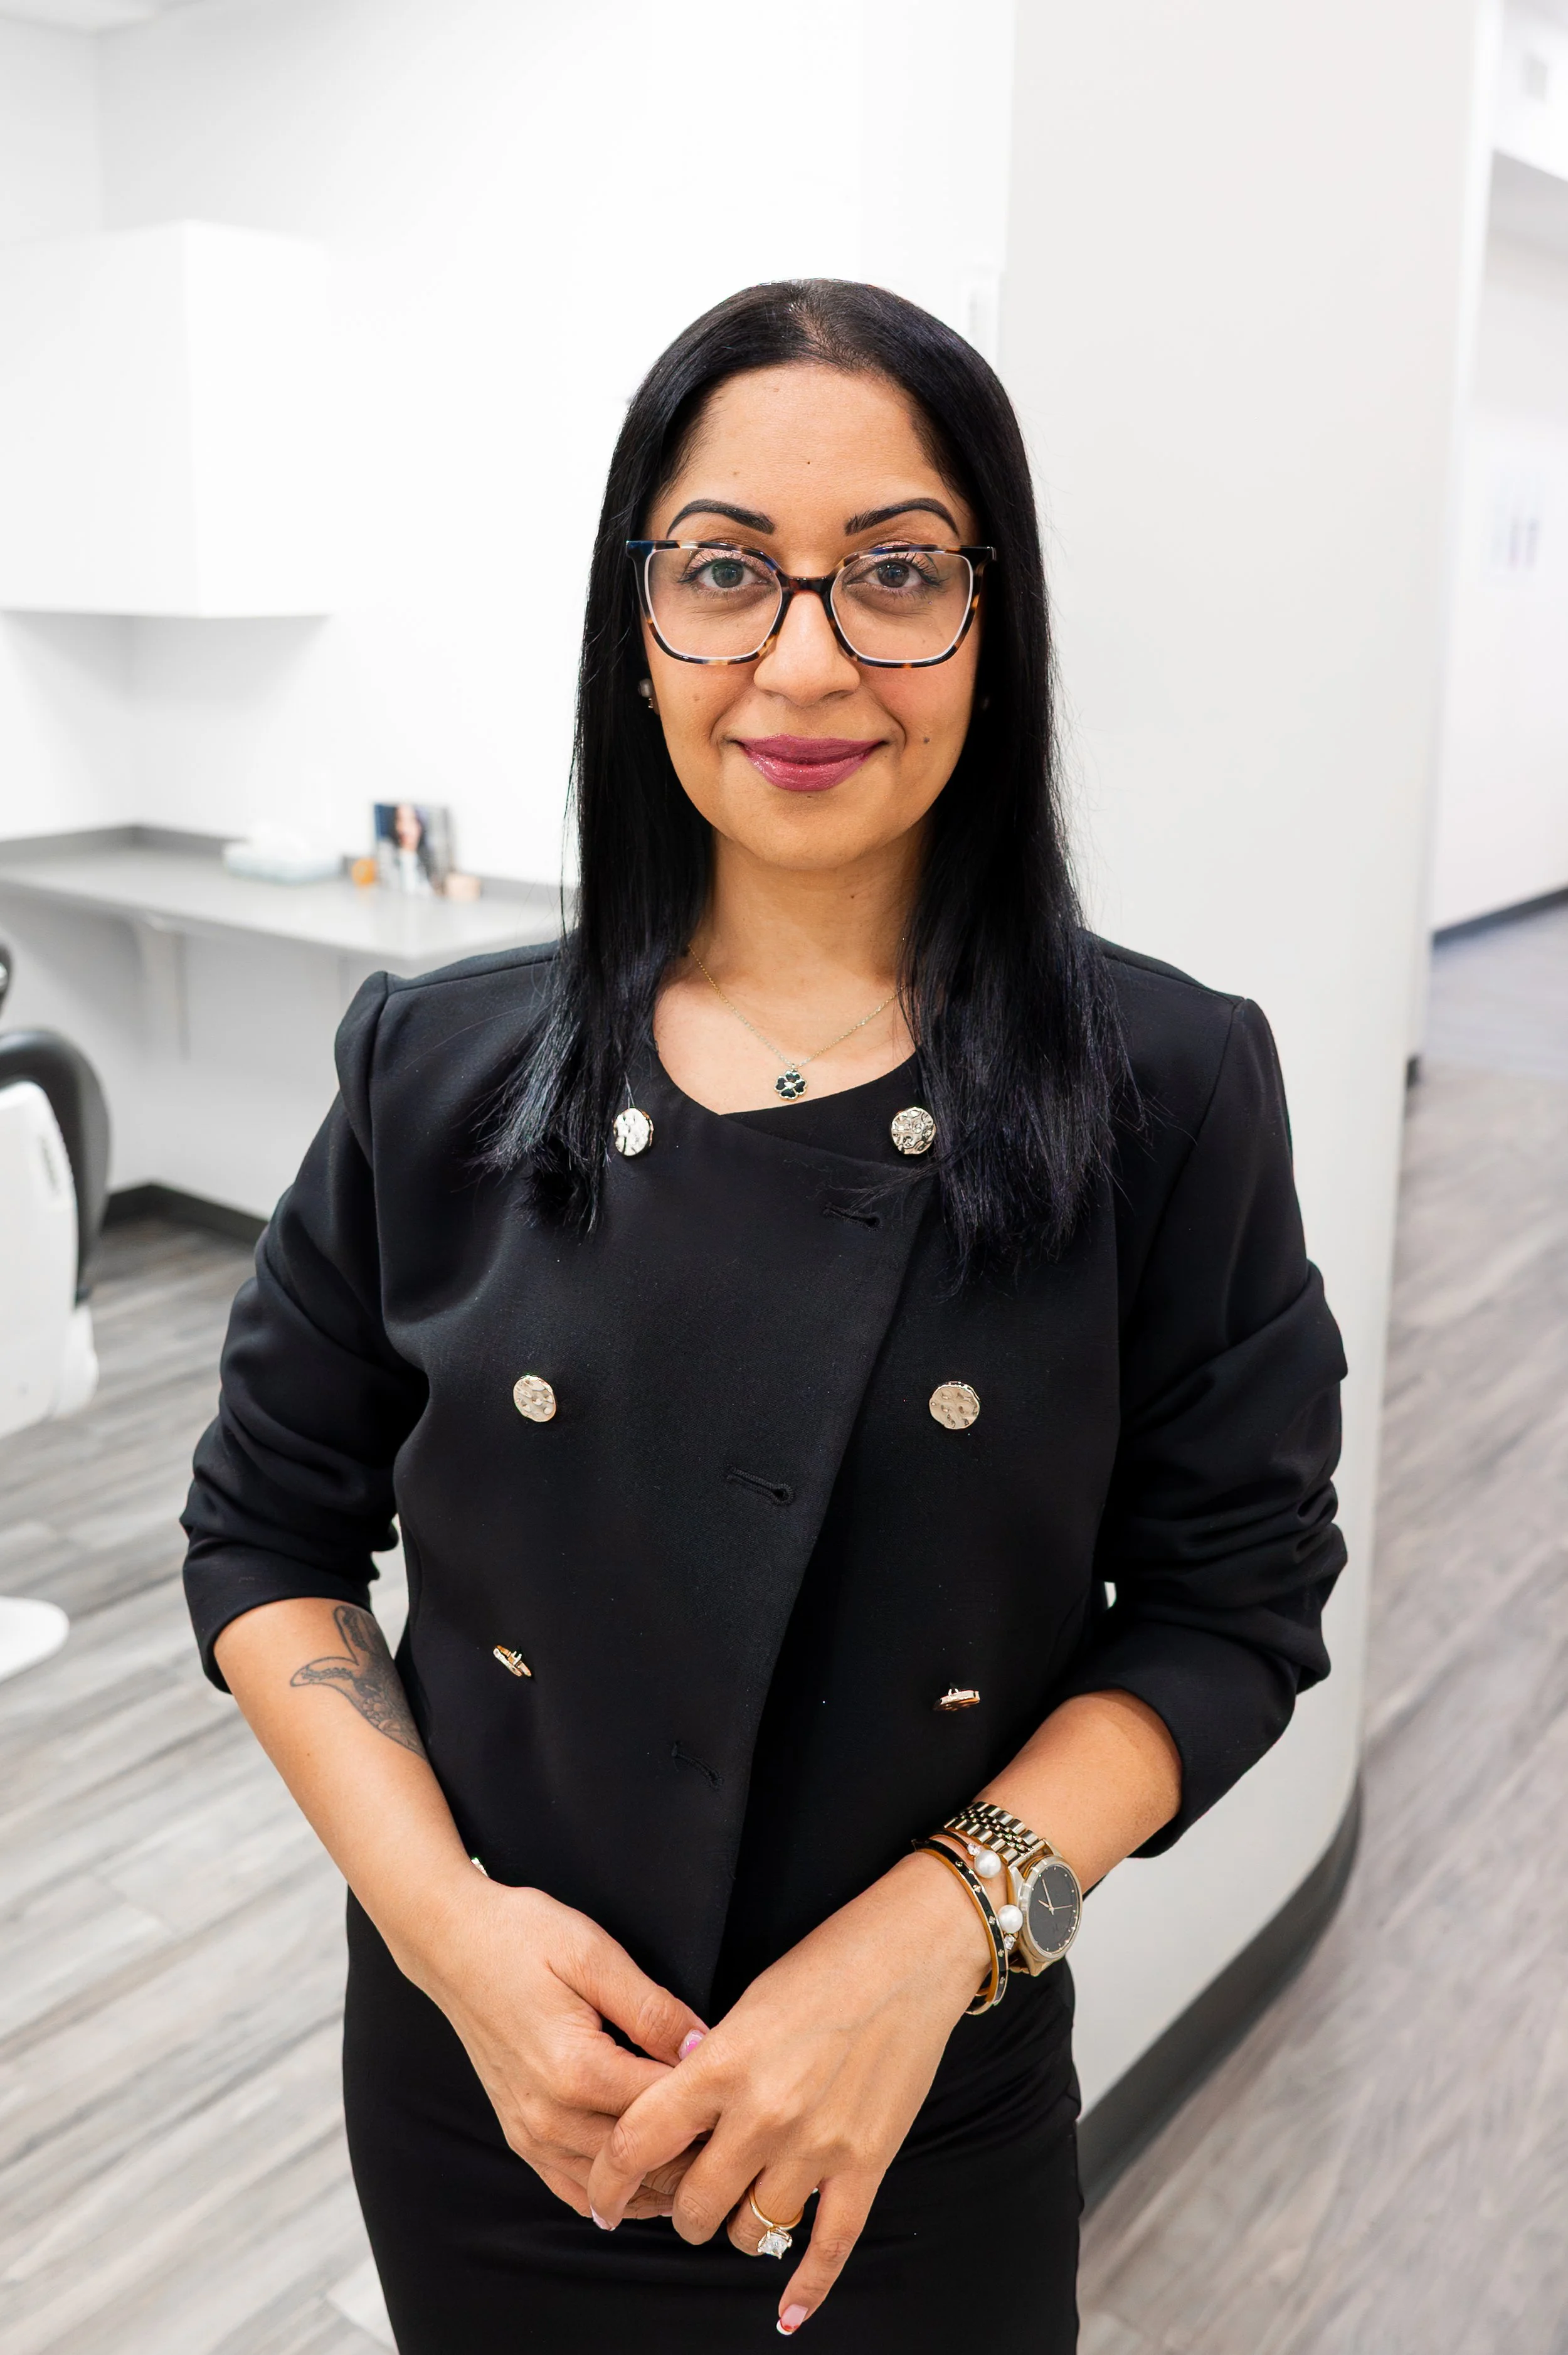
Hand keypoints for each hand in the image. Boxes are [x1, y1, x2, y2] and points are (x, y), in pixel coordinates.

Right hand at [403, 1873, 709, 2220]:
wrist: (452, 1943)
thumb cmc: (523, 1936)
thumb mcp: (594, 1954)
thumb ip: (652, 2008)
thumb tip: (705, 2047)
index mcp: (577, 2069)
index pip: (665, 2110)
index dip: (712, 2105)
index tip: (745, 2091)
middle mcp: (550, 2116)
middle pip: (644, 2160)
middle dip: (694, 2151)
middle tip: (736, 2129)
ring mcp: (530, 2133)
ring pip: (612, 2188)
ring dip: (660, 2180)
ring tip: (705, 2155)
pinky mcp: (519, 2134)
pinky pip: (573, 2189)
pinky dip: (615, 2194)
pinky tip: (648, 2180)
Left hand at [584, 1850, 989, 2329]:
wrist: (912, 1954)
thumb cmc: (825, 1963)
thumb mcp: (746, 2004)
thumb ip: (708, 2067)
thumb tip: (676, 2122)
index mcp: (721, 2064)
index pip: (636, 2143)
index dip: (606, 2181)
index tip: (599, 2199)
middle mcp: (763, 2114)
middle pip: (694, 2204)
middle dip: (681, 2209)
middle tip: (685, 2196)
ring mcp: (818, 2145)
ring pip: (752, 2231)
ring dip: (737, 2230)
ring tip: (738, 2211)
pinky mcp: (866, 2162)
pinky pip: (829, 2246)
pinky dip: (805, 2288)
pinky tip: (786, 2314)